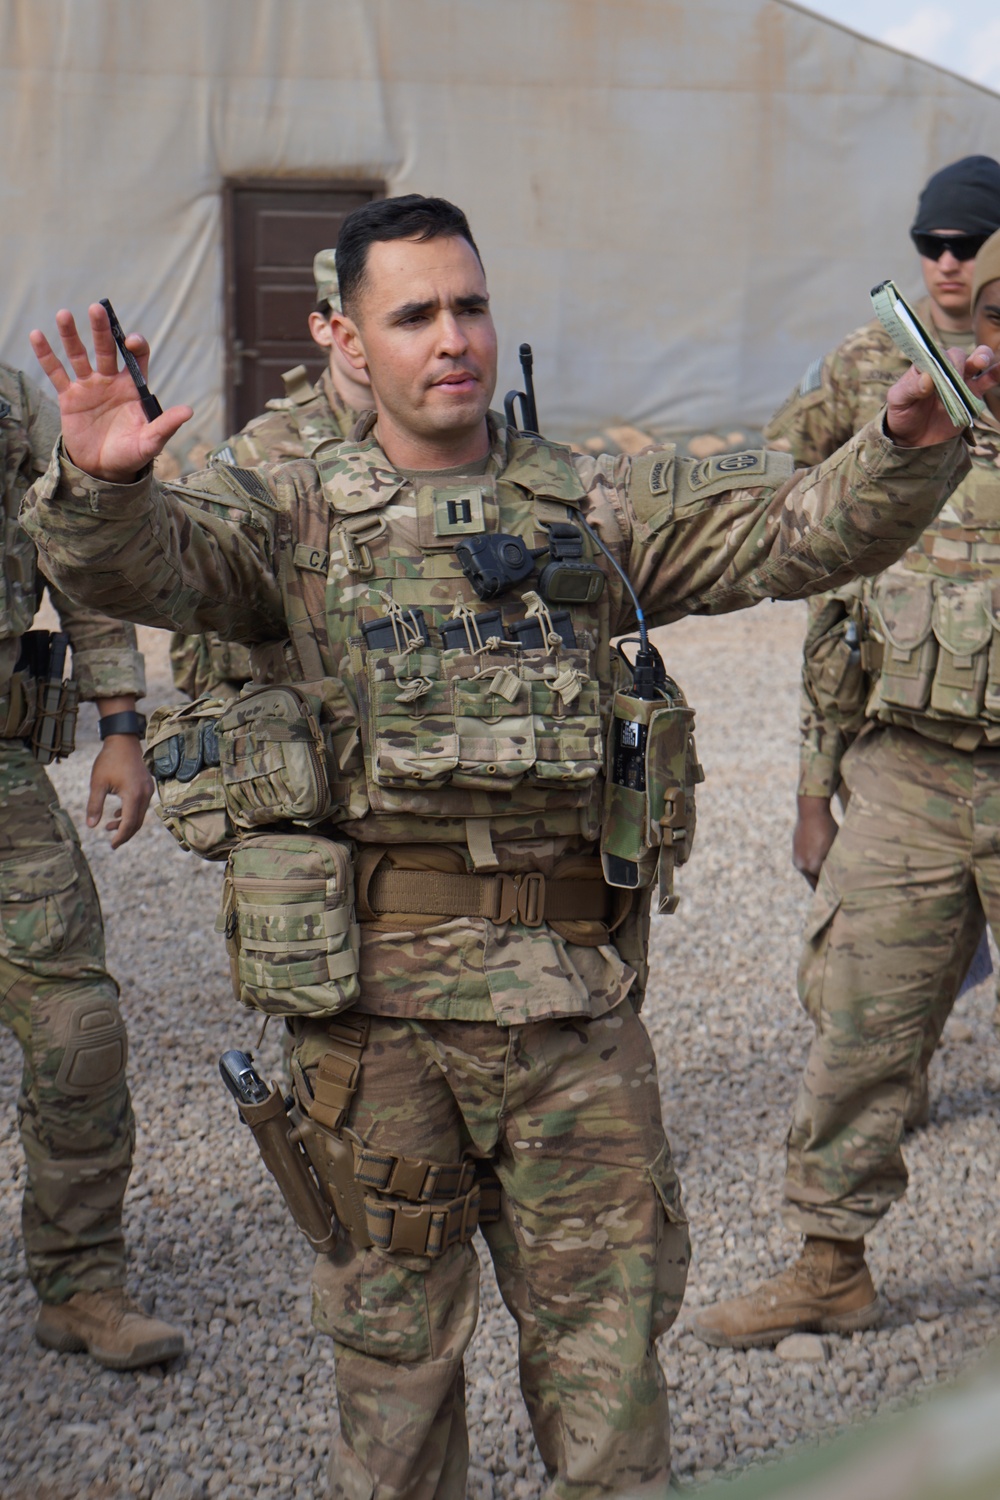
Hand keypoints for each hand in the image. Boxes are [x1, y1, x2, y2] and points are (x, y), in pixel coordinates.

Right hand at [29, 305, 192, 481]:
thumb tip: (189, 411)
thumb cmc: (131, 454)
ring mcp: (89, 386)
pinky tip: (36, 335)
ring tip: (64, 314)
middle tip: (97, 309)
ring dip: (70, 335)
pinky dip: (46, 355)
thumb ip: (166, 425)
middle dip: (102, 329)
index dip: (135, 346)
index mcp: (133, 386)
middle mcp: (111, 380)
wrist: (104, 470)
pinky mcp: (69, 397)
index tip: (130, 342)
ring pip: (79, 354)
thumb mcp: (151, 442)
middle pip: (106, 348)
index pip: (137, 357)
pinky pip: (56, 373)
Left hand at [86, 734, 153, 848]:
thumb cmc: (109, 761)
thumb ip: (94, 805)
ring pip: (140, 815)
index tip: (112, 845)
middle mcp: (144, 794)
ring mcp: (148, 790)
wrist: (123, 741)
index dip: (120, 836)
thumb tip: (91, 826)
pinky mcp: (147, 786)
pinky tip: (117, 814)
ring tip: (109, 825)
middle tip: (112, 842)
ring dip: (127, 823)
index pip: (129, 823)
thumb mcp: (97, 783)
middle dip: (125, 833)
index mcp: (133, 795)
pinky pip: (141, 806)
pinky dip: (131, 813)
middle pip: (137, 822)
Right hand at [792, 795, 838, 887]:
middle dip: (823, 887)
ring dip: (817, 875)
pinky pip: (805, 865)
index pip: (824, 886)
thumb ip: (836, 865)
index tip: (838, 899)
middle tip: (834, 893)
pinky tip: (819, 861)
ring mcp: (797, 860)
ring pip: (809, 874)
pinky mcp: (795, 853)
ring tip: (827, 876)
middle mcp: (803, 866)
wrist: (811, 811)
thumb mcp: (837, 847)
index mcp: (814, 867)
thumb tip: (842, 878)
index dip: (832, 892)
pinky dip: (812, 866)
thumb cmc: (829, 828)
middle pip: (814, 883)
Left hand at [885, 345, 999, 446]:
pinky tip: (999, 370)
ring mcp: (960, 381)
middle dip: (959, 363)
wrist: (913, 439)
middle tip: (955, 376)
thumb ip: (910, 388)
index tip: (938, 373)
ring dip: (981, 357)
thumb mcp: (897, 401)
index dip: (939, 361)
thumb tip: (927, 379)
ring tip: (980, 362)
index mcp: (925, 365)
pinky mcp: (973, 395)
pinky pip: (988, 380)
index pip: (935, 354)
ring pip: (976, 361)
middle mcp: (945, 369)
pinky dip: (996, 373)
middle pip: (957, 355)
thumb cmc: (902, 414)